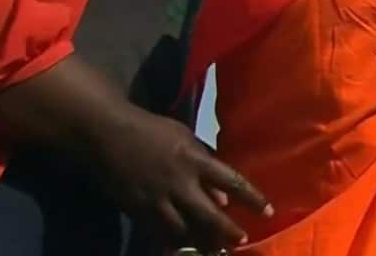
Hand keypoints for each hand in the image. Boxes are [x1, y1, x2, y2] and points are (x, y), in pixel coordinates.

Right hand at [89, 108, 272, 251]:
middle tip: (242, 241)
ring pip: (185, 230)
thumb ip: (206, 164)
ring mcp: (158, 199)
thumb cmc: (152, 131)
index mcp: (194, 159)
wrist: (108, 136)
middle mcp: (179, 182)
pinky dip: (175, 244)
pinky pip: (160, 234)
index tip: (268, 211)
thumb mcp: (184, 138)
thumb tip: (223, 198)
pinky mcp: (139, 211)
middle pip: (210, 214)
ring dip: (202, 242)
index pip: (232, 181)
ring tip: (216, 251)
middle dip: (228, 231)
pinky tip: (184, 249)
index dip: (252, 198)